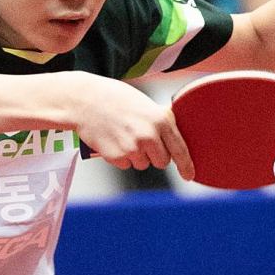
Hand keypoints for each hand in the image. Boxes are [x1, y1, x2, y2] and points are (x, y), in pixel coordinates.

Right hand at [73, 74, 193, 180]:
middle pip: (162, 161)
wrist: (84, 100)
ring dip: (136, 155)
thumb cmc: (116, 99)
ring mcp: (132, 148)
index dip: (186, 166)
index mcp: (160, 120)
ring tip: (123, 135)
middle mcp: (149, 136)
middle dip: (155, 155)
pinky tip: (113, 139)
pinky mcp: (116, 157)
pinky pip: (125, 164)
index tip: (189, 175)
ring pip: (142, 164)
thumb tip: (176, 139)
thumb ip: (161, 121)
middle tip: (141, 139)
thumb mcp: (145, 105)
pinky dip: (120, 156)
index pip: (180, 150)